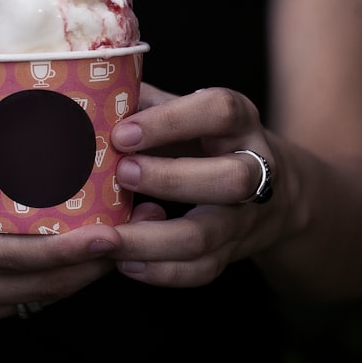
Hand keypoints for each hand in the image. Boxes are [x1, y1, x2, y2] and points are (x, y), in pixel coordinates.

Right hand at [0, 109, 121, 335]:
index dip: (68, 250)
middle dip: (95, 261)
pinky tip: (77, 249)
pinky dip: (53, 277)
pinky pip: (19, 300)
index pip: (13, 260)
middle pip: (40, 286)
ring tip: (124, 232)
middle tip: (141, 223)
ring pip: (36, 298)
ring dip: (81, 271)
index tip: (113, 233)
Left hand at [108, 84, 285, 287]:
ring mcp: (246, 216)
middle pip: (230, 179)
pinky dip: (160, 271)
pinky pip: (202, 270)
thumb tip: (85, 91)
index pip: (220, 112)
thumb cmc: (205, 140)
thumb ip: (145, 102)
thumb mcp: (186, 111)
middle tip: (121, 174)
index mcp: (239, 122)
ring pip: (207, 234)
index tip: (122, 133)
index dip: (172, 121)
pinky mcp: (232, 252)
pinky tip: (123, 262)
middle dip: (170, 179)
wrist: (276, 191)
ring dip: (152, 238)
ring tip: (107, 235)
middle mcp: (255, 168)